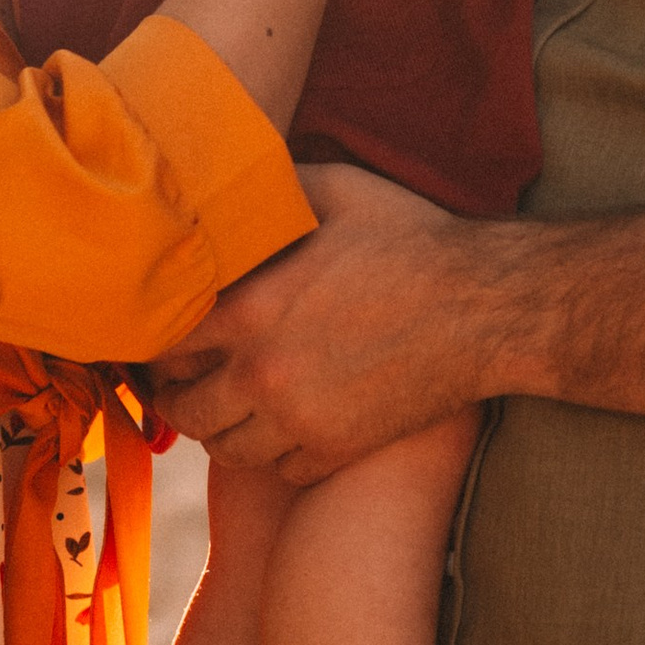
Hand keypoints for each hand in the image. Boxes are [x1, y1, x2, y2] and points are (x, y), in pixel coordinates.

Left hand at [152, 165, 512, 479]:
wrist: (486, 308)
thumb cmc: (412, 240)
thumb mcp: (335, 190)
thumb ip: (271, 189)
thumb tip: (228, 174)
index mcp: (251, 309)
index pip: (164, 344)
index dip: (157, 341)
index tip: (167, 336)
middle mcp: (263, 373)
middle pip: (182, 407)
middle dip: (179, 392)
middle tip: (189, 378)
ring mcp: (300, 420)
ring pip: (226, 447)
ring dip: (222, 426)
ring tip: (232, 403)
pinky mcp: (337, 450)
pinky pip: (279, 469)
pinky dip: (274, 453)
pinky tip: (286, 423)